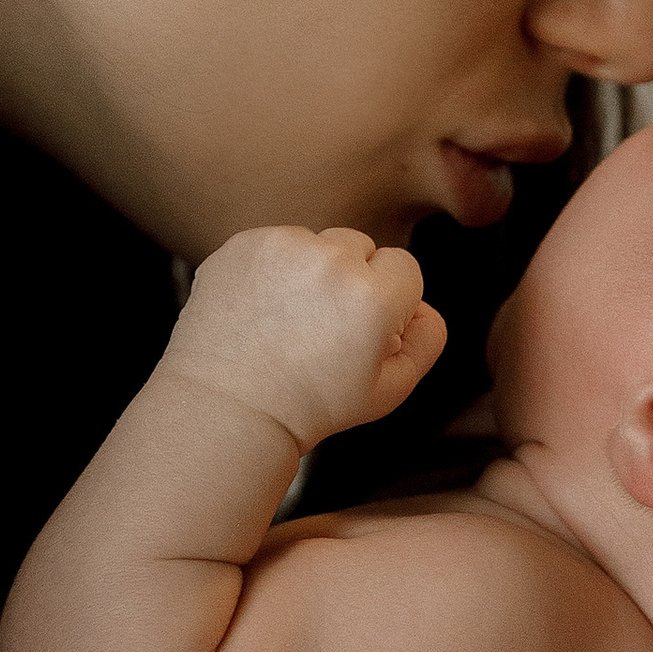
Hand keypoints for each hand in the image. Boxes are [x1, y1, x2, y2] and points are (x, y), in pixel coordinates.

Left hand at [174, 227, 446, 456]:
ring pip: (315, 243)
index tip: (362, 329)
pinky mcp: (242, 244)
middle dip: (351, 279)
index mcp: (371, 295)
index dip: (389, 301)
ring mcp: (280, 247)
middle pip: (360, 246)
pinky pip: (274, 244)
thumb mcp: (388, 391)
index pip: (404, 267)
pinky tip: (260, 311)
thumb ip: (425, 342)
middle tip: (323, 327)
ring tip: (287, 322)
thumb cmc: (308, 407)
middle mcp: (328, 260)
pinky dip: (271, 269)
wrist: (226, 407)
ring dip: (310, 270)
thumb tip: (425, 307)